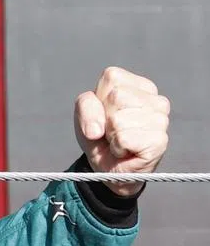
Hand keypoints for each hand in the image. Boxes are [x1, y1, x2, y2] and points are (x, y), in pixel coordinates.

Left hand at [74, 66, 169, 196]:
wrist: (108, 168)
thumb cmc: (99, 136)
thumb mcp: (84, 114)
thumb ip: (86, 106)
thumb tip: (96, 130)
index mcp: (138, 85)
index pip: (111, 78)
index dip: (99, 99)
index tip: (105, 114)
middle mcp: (156, 99)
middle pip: (115, 97)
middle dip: (104, 118)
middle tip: (112, 131)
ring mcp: (161, 119)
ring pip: (118, 119)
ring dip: (111, 135)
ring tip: (120, 141)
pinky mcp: (159, 140)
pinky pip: (124, 138)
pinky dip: (117, 148)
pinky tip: (126, 150)